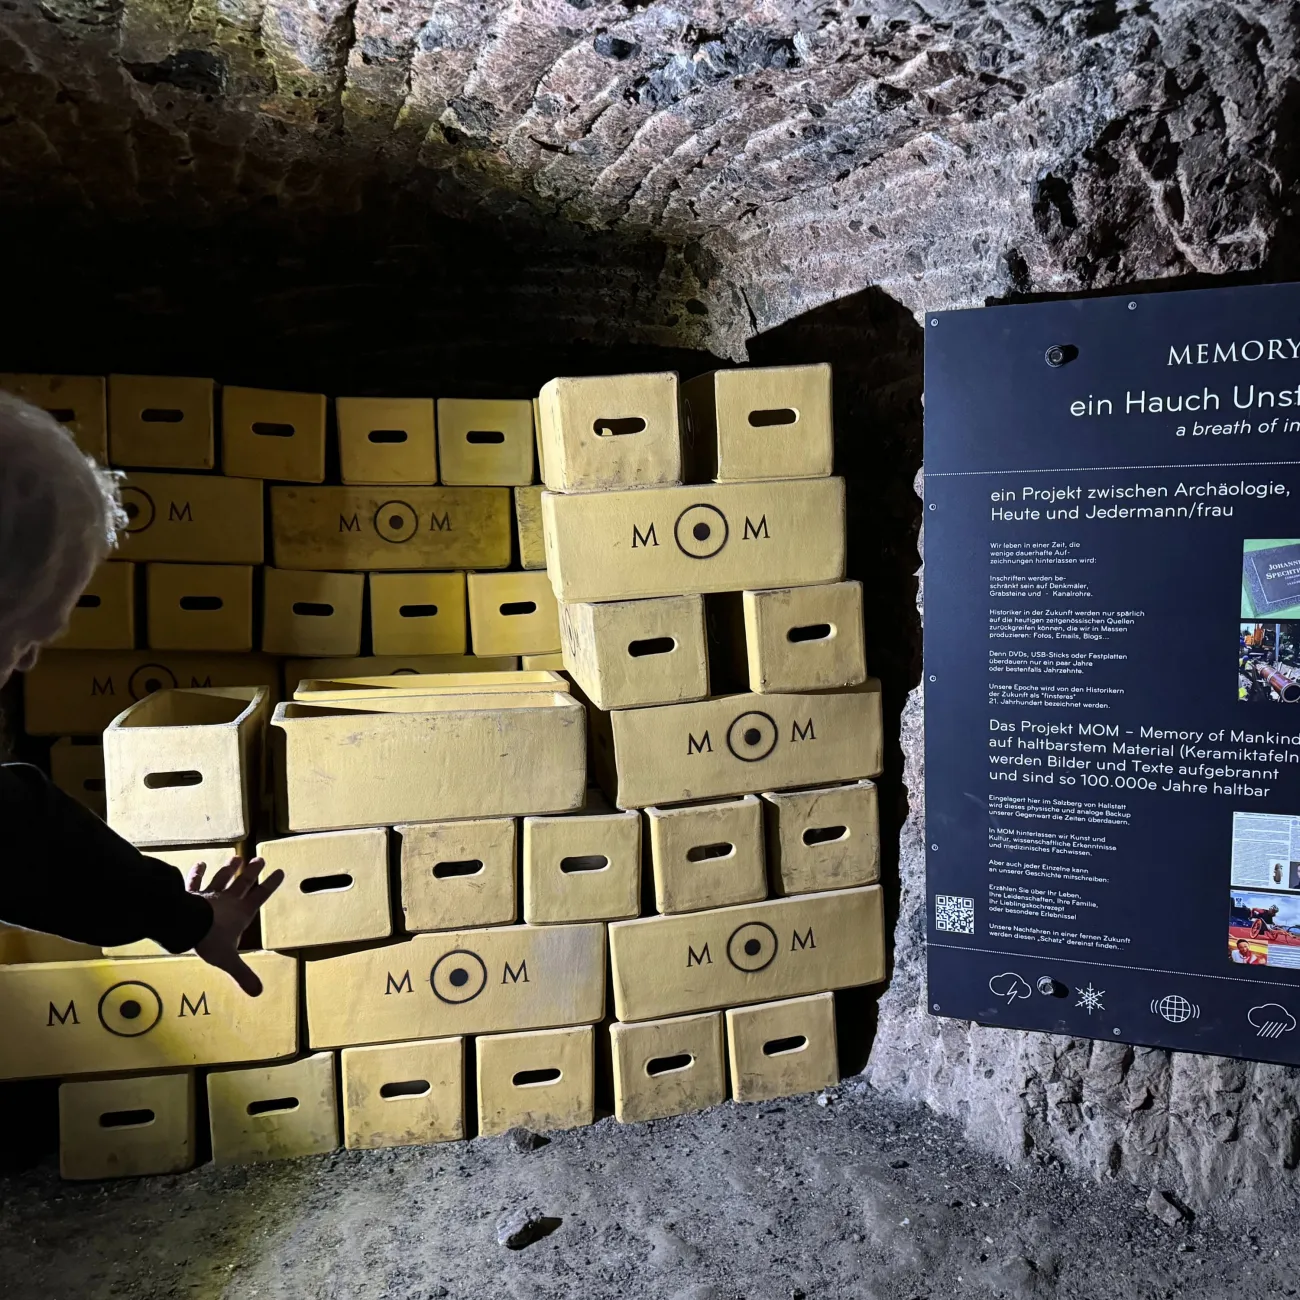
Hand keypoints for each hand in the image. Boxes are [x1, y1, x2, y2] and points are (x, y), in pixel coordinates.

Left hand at [187, 856, 283, 996]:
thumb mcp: (228, 960)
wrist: (185, 926)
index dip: (270, 885)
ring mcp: (210, 896)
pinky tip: (200, 863)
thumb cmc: (209, 940)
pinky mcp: (192, 895)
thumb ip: (242, 974)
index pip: (259, 897)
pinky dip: (197, 872)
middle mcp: (228, 901)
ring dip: (229, 869)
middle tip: (260, 859)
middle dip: (252, 872)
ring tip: (236, 858)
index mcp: (240, 914)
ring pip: (222, 879)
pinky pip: (195, 881)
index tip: (279, 872)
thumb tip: (258, 992)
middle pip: (243, 883)